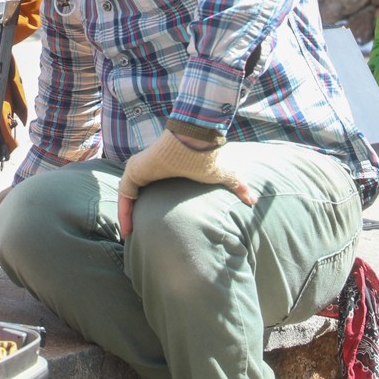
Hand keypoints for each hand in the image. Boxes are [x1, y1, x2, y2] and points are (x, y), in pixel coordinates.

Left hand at [116, 129, 254, 238]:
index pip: (152, 193)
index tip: (150, 230)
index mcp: (165, 172)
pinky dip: (124, 211)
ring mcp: (139, 169)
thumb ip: (237, 187)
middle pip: (137, 196)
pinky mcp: (134, 171)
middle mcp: (150, 170)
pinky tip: (127, 229)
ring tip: (128, 236)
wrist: (196, 142)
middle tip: (135, 236)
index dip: (150, 210)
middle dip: (135, 215)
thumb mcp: (222, 176)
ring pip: (128, 197)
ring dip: (127, 216)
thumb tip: (254, 201)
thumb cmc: (206, 158)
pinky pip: (125, 195)